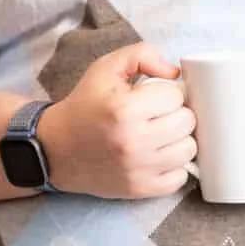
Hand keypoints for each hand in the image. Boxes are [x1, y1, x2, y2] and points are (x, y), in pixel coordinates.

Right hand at [40, 42, 196, 199]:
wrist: (56, 148)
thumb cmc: (86, 103)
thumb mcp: (108, 67)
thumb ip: (144, 55)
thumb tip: (175, 73)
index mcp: (125, 109)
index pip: (176, 96)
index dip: (168, 92)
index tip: (154, 96)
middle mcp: (133, 142)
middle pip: (187, 123)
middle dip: (177, 113)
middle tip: (159, 113)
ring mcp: (137, 169)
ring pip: (188, 150)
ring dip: (179, 139)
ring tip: (161, 133)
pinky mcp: (139, 189)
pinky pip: (179, 178)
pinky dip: (175, 165)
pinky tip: (159, 154)